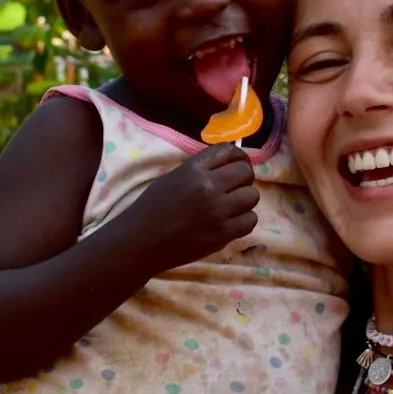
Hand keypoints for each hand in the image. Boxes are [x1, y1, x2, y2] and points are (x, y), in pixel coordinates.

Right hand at [122, 143, 258, 272]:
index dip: (238, 156)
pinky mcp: (222, 234)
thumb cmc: (152, 208)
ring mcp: (217, 211)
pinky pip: (250, 220)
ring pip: (252, 196)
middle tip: (235, 188)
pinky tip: (232, 221)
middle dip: (243, 178)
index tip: (237, 164)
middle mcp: (208, 186)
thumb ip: (200, 170)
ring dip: (245, 200)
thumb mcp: (173, 177)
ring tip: (232, 206)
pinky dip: (244, 220)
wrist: (141, 242)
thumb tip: (227, 166)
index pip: (228, 151)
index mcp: (193, 169)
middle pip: (245, 173)